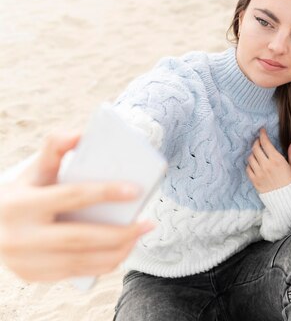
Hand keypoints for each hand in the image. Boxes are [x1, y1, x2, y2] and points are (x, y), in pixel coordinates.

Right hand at [0, 133, 153, 281]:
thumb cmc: (21, 195)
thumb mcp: (32, 172)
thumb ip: (53, 150)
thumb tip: (78, 135)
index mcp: (22, 204)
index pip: (72, 196)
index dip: (106, 192)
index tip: (135, 190)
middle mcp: (21, 236)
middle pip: (81, 238)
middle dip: (121, 233)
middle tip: (148, 224)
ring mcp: (25, 261)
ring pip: (82, 261)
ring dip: (118, 251)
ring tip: (139, 236)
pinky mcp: (33, 275)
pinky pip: (77, 273)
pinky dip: (104, 263)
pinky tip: (121, 250)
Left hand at [246, 128, 290, 193]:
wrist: (288, 202)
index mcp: (277, 160)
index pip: (265, 143)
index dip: (262, 135)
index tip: (262, 131)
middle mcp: (266, 165)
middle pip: (255, 148)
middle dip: (256, 142)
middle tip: (258, 141)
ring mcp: (259, 174)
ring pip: (250, 158)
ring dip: (253, 153)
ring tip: (257, 153)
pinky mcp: (255, 182)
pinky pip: (248, 169)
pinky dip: (250, 165)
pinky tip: (255, 164)